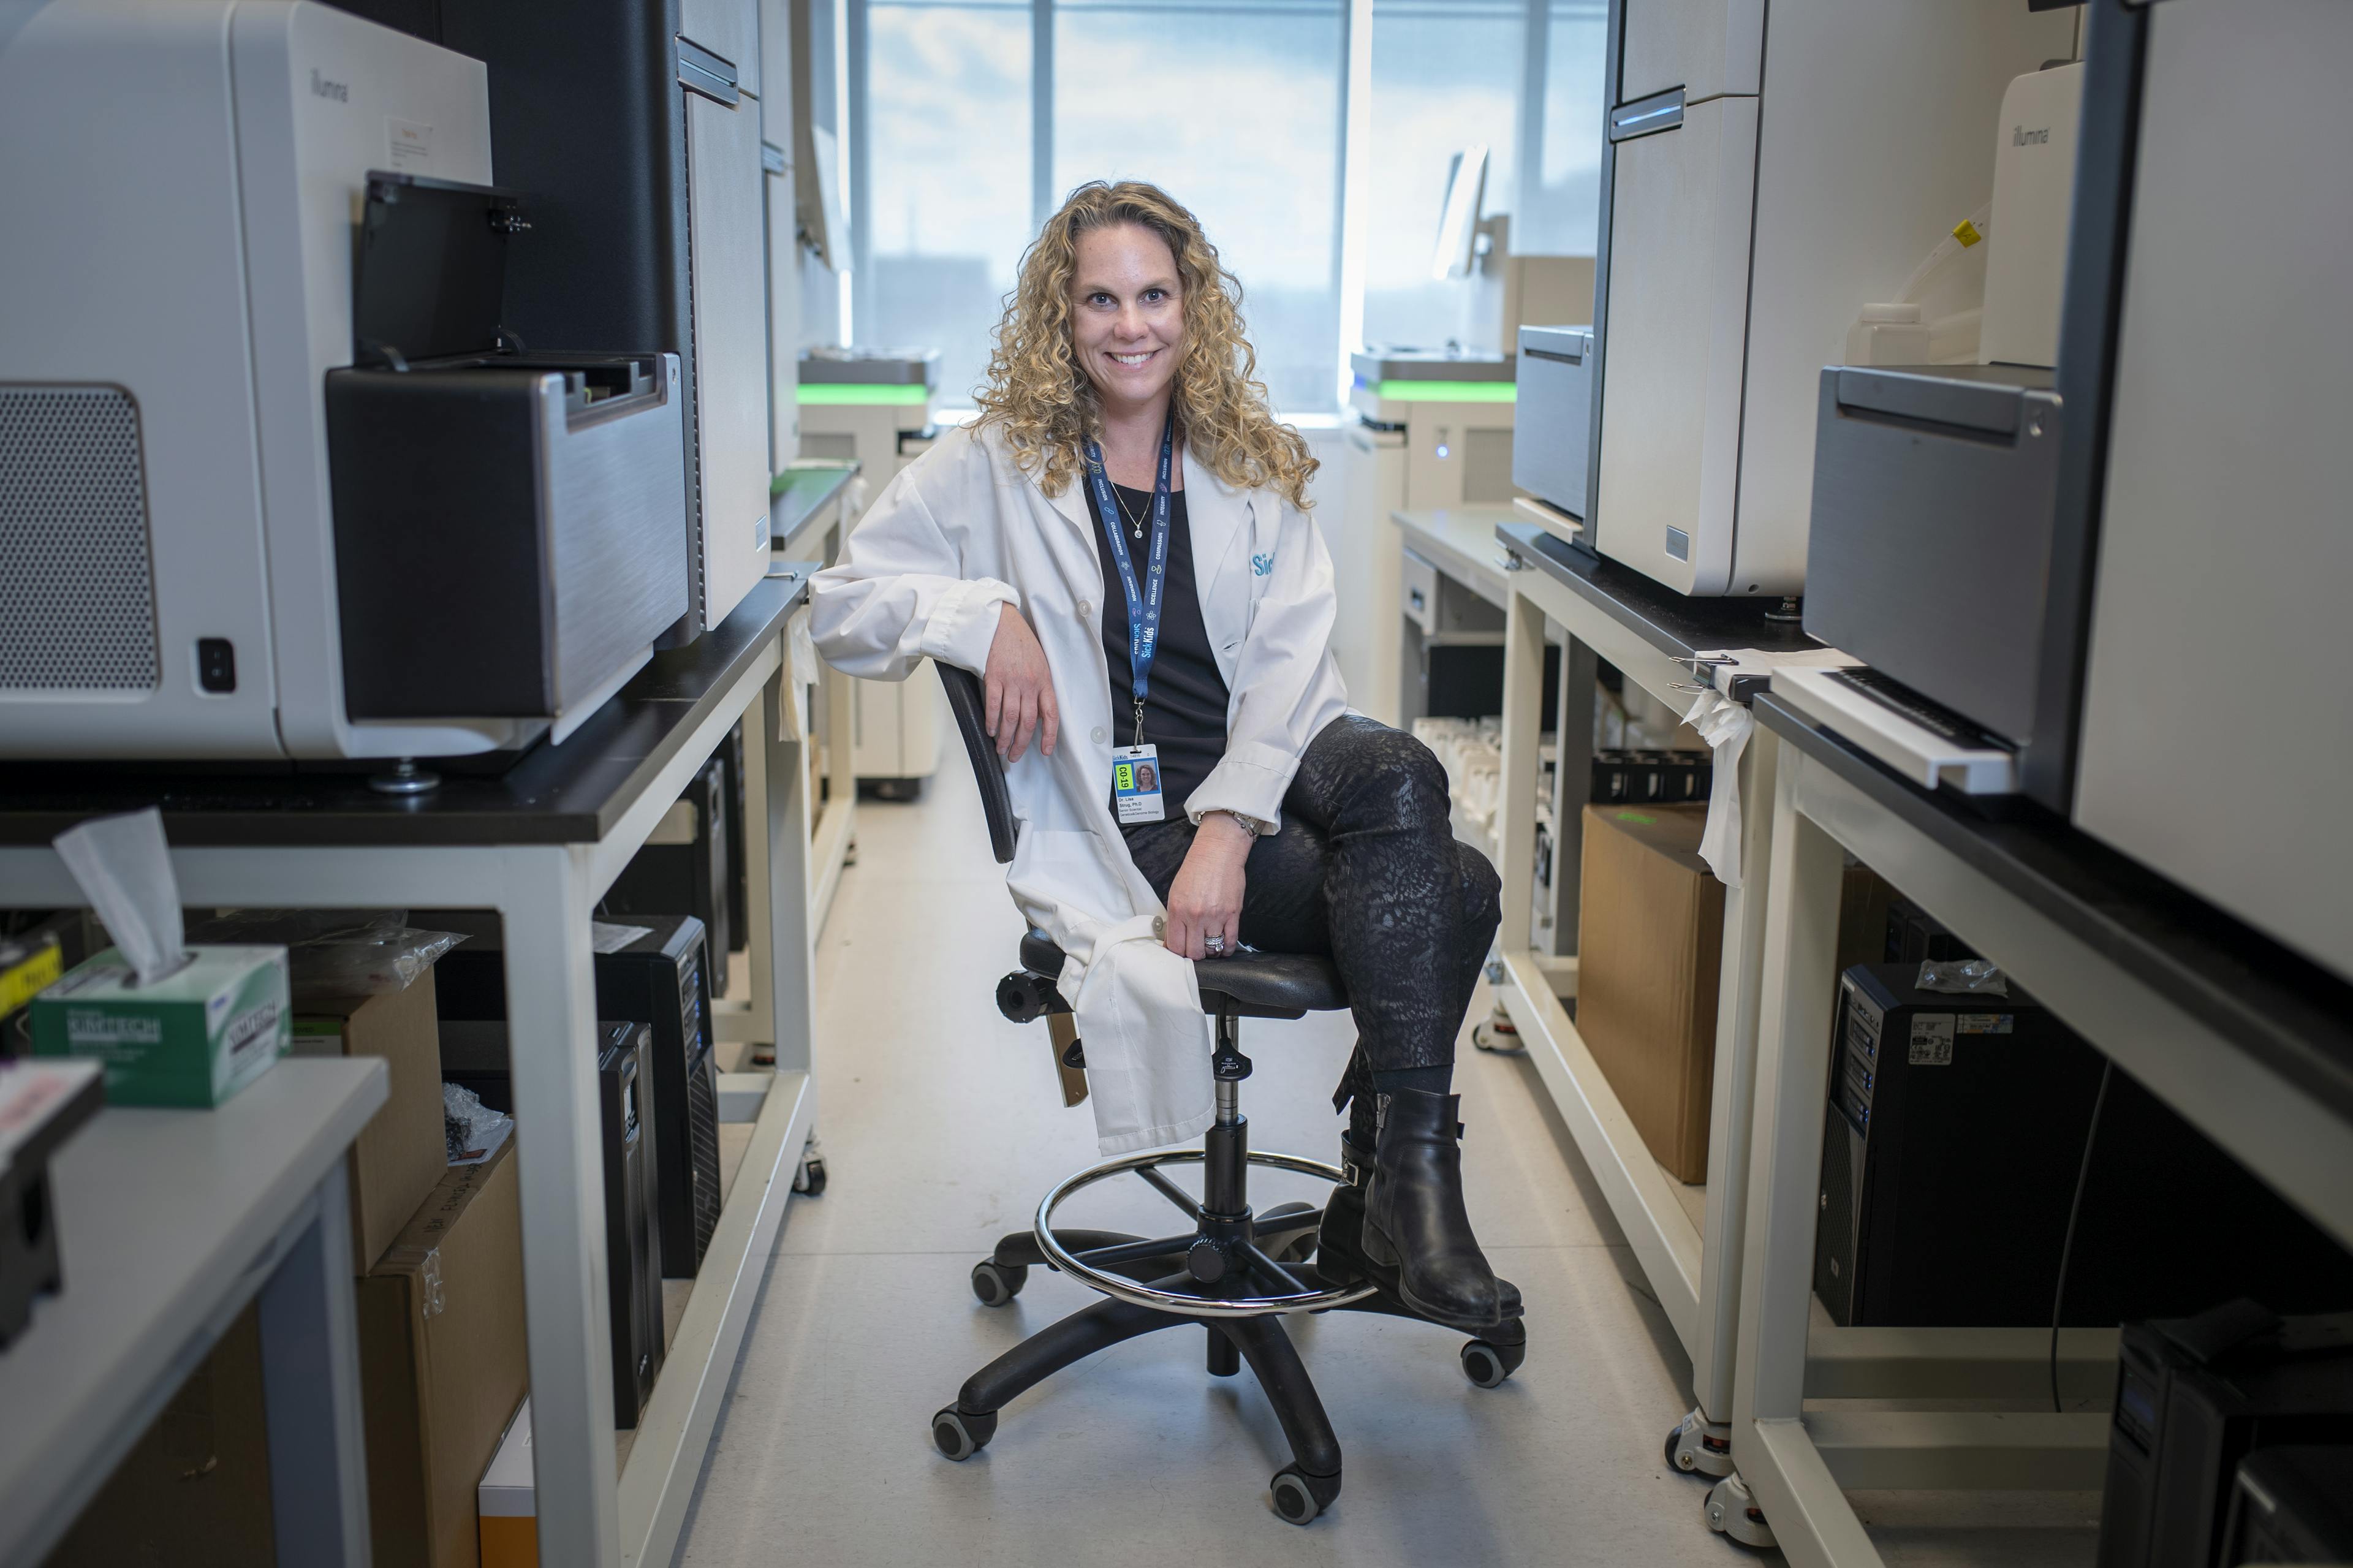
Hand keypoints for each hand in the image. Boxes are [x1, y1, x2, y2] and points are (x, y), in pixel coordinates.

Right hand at [983, 602, 1058, 762]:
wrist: (1002, 623)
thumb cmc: (1022, 644)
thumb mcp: (1040, 664)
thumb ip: (1041, 688)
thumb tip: (1039, 713)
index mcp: (1045, 681)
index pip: (1051, 714)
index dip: (1049, 735)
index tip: (1045, 751)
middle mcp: (1030, 683)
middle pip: (1028, 722)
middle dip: (1021, 744)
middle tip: (1014, 756)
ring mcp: (1011, 681)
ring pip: (1010, 718)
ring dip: (1005, 737)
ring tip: (1001, 748)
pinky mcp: (994, 677)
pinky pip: (993, 705)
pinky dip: (991, 721)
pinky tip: (990, 730)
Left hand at [1164, 814, 1251, 959]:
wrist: (1218, 852)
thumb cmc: (1196, 869)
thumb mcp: (1175, 893)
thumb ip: (1175, 918)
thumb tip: (1174, 941)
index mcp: (1178, 910)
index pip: (1175, 946)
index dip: (1178, 954)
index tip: (1181, 953)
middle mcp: (1195, 916)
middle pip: (1194, 952)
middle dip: (1194, 955)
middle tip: (1196, 950)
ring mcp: (1215, 916)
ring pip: (1212, 949)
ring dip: (1211, 952)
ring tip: (1210, 947)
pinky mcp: (1232, 914)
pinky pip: (1230, 941)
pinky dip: (1226, 949)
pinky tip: (1223, 948)